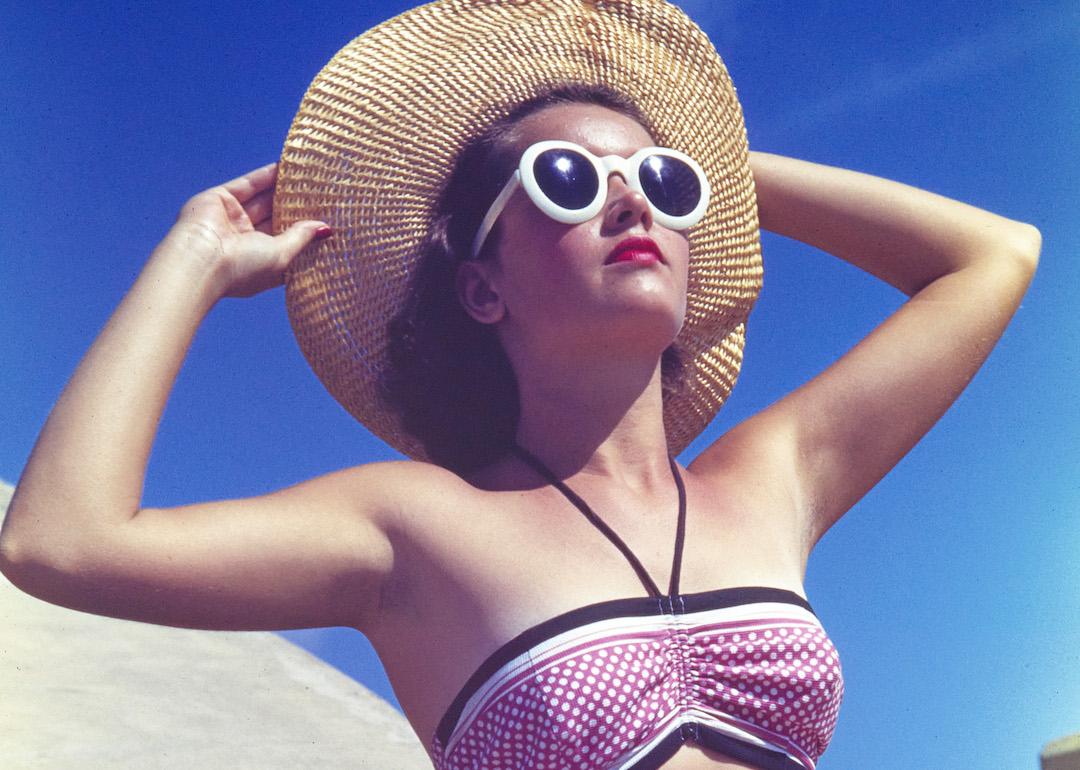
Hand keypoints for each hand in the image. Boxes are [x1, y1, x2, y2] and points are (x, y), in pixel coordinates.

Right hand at [157, 163, 329, 298]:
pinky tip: (287, 165)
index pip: (288, 242)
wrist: (201, 261)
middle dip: (297, 206)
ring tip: (309, 174)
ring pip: (264, 199)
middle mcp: (246, 241)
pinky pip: (249, 184)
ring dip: (285, 187)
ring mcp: (232, 219)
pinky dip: (267, 175)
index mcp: (260, 261)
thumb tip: (324, 228)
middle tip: (324, 191)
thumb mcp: (282, 255)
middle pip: (277, 217)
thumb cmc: (243, 269)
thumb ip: (302, 238)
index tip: (329, 218)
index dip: (307, 231)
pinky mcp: (221, 199)